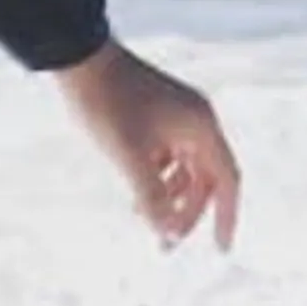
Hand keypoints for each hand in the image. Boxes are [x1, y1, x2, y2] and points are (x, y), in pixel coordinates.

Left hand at [55, 39, 241, 252]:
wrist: (79, 56)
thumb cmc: (107, 104)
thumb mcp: (129, 156)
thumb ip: (150, 197)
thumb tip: (167, 232)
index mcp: (201, 126)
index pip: (227, 180)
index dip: (225, 216)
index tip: (219, 249)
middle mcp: (195, 120)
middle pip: (205, 179)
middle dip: (187, 213)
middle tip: (166, 243)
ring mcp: (175, 115)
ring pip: (184, 169)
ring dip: (169, 197)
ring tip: (143, 218)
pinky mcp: (153, 113)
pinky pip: (166, 156)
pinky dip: (156, 178)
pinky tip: (134, 194)